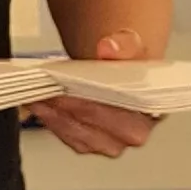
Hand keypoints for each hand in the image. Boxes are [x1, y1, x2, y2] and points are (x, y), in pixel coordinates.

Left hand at [32, 28, 160, 158]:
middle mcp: (133, 134)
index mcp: (151, 111)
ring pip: (77, 133)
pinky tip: (41, 104)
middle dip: (69, 105)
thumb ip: (124, 44)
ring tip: (39, 94)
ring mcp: (110, 143)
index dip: (94, 98)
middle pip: (95, 123)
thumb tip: (109, 48)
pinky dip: (51, 120)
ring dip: (55, 114)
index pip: (120, 110)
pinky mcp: (89, 145)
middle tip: (49, 88)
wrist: (116, 76)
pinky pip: (67, 136)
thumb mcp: (131, 46)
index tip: (72, 86)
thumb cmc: (127, 67)